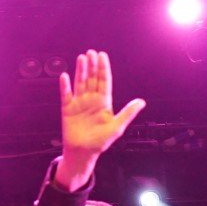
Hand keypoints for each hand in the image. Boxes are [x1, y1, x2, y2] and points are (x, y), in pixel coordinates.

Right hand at [58, 49, 144, 171]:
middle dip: (92, 66)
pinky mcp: (67, 109)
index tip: (102, 56)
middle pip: (92, 79)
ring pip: (80, 83)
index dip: (103, 69)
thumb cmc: (100, 141)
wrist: (83, 152)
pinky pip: (66, 95)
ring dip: (80, 71)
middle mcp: (91, 100)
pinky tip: (65, 76)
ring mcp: (79, 103)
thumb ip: (128, 113)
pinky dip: (65, 86)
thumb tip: (142, 102)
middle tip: (91, 53)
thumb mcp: (117, 127)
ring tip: (82, 58)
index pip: (104, 81)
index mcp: (104, 102)